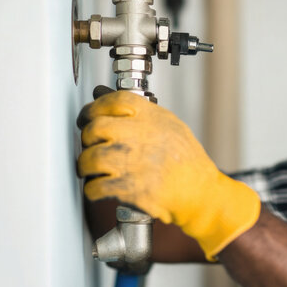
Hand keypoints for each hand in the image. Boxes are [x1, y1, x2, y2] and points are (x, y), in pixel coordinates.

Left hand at [77, 87, 260, 259]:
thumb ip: (138, 111)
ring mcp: (134, 163)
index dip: (94, 107)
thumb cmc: (188, 161)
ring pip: (90, 158)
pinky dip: (92, 189)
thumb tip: (102, 94)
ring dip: (85, 165)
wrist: (201, 192)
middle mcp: (141, 136)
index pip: (113, 101)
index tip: (88, 116)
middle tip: (90, 145)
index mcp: (153, 118)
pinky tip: (99, 187)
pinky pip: (95, 187)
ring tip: (91, 169)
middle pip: (95, 129)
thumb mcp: (170, 125)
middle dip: (86, 138)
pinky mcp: (130, 188)